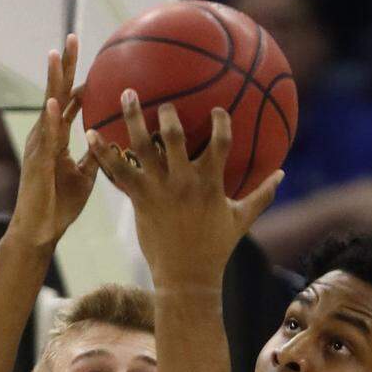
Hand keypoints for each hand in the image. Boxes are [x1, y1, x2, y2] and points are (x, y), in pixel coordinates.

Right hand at [8, 34, 98, 248]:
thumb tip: (112, 141)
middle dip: (63, 66)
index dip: (75, 81)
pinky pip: (46, 138)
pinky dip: (50, 118)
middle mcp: (45, 136)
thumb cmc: (59, 207)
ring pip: (47, 108)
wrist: (40, 232)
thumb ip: (95, 156)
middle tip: (72, 38)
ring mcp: (39, 147)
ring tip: (55, 56)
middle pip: (56, 94)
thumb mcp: (84, 177)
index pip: (67, 103)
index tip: (87, 58)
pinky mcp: (38, 163)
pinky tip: (53, 102)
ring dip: (52, 82)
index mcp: (55, 139)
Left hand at [86, 93, 283, 286]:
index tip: (217, 109)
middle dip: (169, 113)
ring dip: (133, 119)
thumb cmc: (215, 249)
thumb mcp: (241, 220)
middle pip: (175, 137)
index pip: (220, 142)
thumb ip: (261, 195)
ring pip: (143, 147)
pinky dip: (103, 153)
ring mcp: (159, 190)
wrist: (186, 278)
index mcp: (210, 183)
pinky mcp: (140, 200)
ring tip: (126, 93)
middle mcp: (183, 182)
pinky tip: (90, 135)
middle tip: (163, 98)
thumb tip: (282, 174)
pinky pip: (119, 172)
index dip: (220, 122)